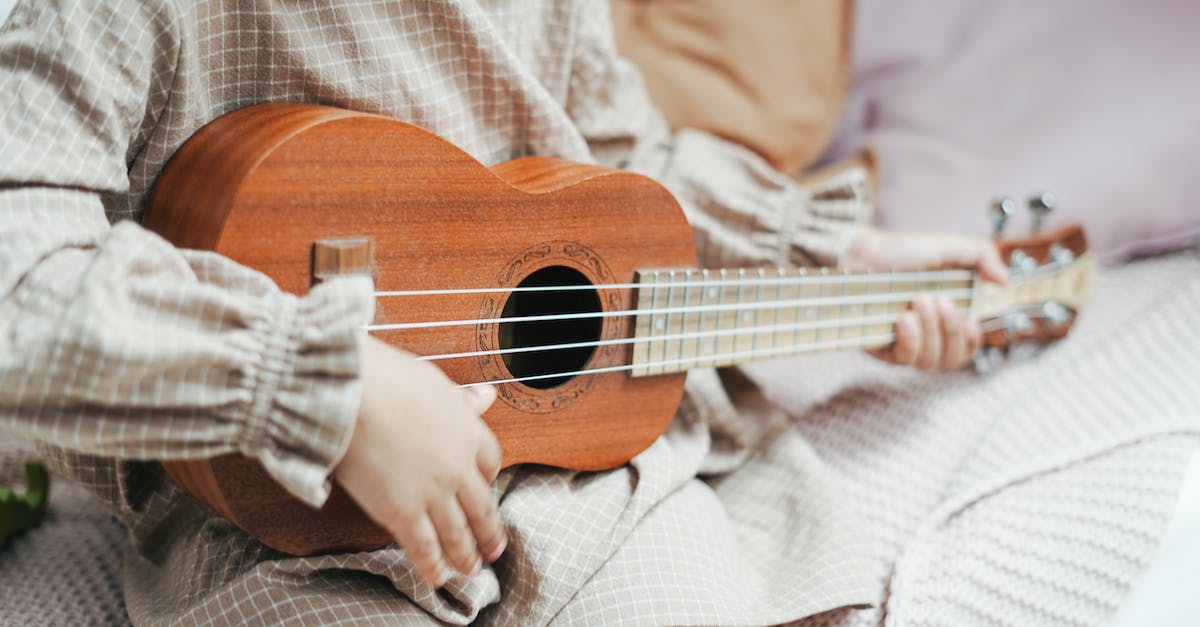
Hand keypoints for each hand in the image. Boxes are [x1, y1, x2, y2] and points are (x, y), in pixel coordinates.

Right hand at [334, 335, 506, 587]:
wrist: (349, 392)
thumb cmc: (385, 378)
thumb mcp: (433, 382)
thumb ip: (461, 399)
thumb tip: (488, 395)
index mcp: (468, 431)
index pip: (491, 462)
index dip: (489, 479)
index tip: (486, 488)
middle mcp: (458, 466)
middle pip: (482, 506)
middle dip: (489, 532)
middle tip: (495, 549)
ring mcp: (434, 492)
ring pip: (458, 532)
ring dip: (466, 555)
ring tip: (471, 570)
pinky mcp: (403, 512)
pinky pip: (424, 546)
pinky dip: (433, 565)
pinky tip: (439, 577)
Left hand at [845, 226, 1008, 370]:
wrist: (859, 253)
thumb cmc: (900, 251)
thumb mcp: (947, 247)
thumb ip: (981, 256)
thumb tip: (1005, 280)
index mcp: (944, 318)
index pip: (966, 348)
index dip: (972, 341)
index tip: (971, 320)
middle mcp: (925, 336)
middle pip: (952, 360)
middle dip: (951, 331)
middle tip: (939, 300)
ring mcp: (902, 344)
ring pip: (930, 362)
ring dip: (931, 332)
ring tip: (919, 301)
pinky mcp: (879, 348)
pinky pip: (904, 359)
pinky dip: (910, 341)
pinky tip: (904, 319)